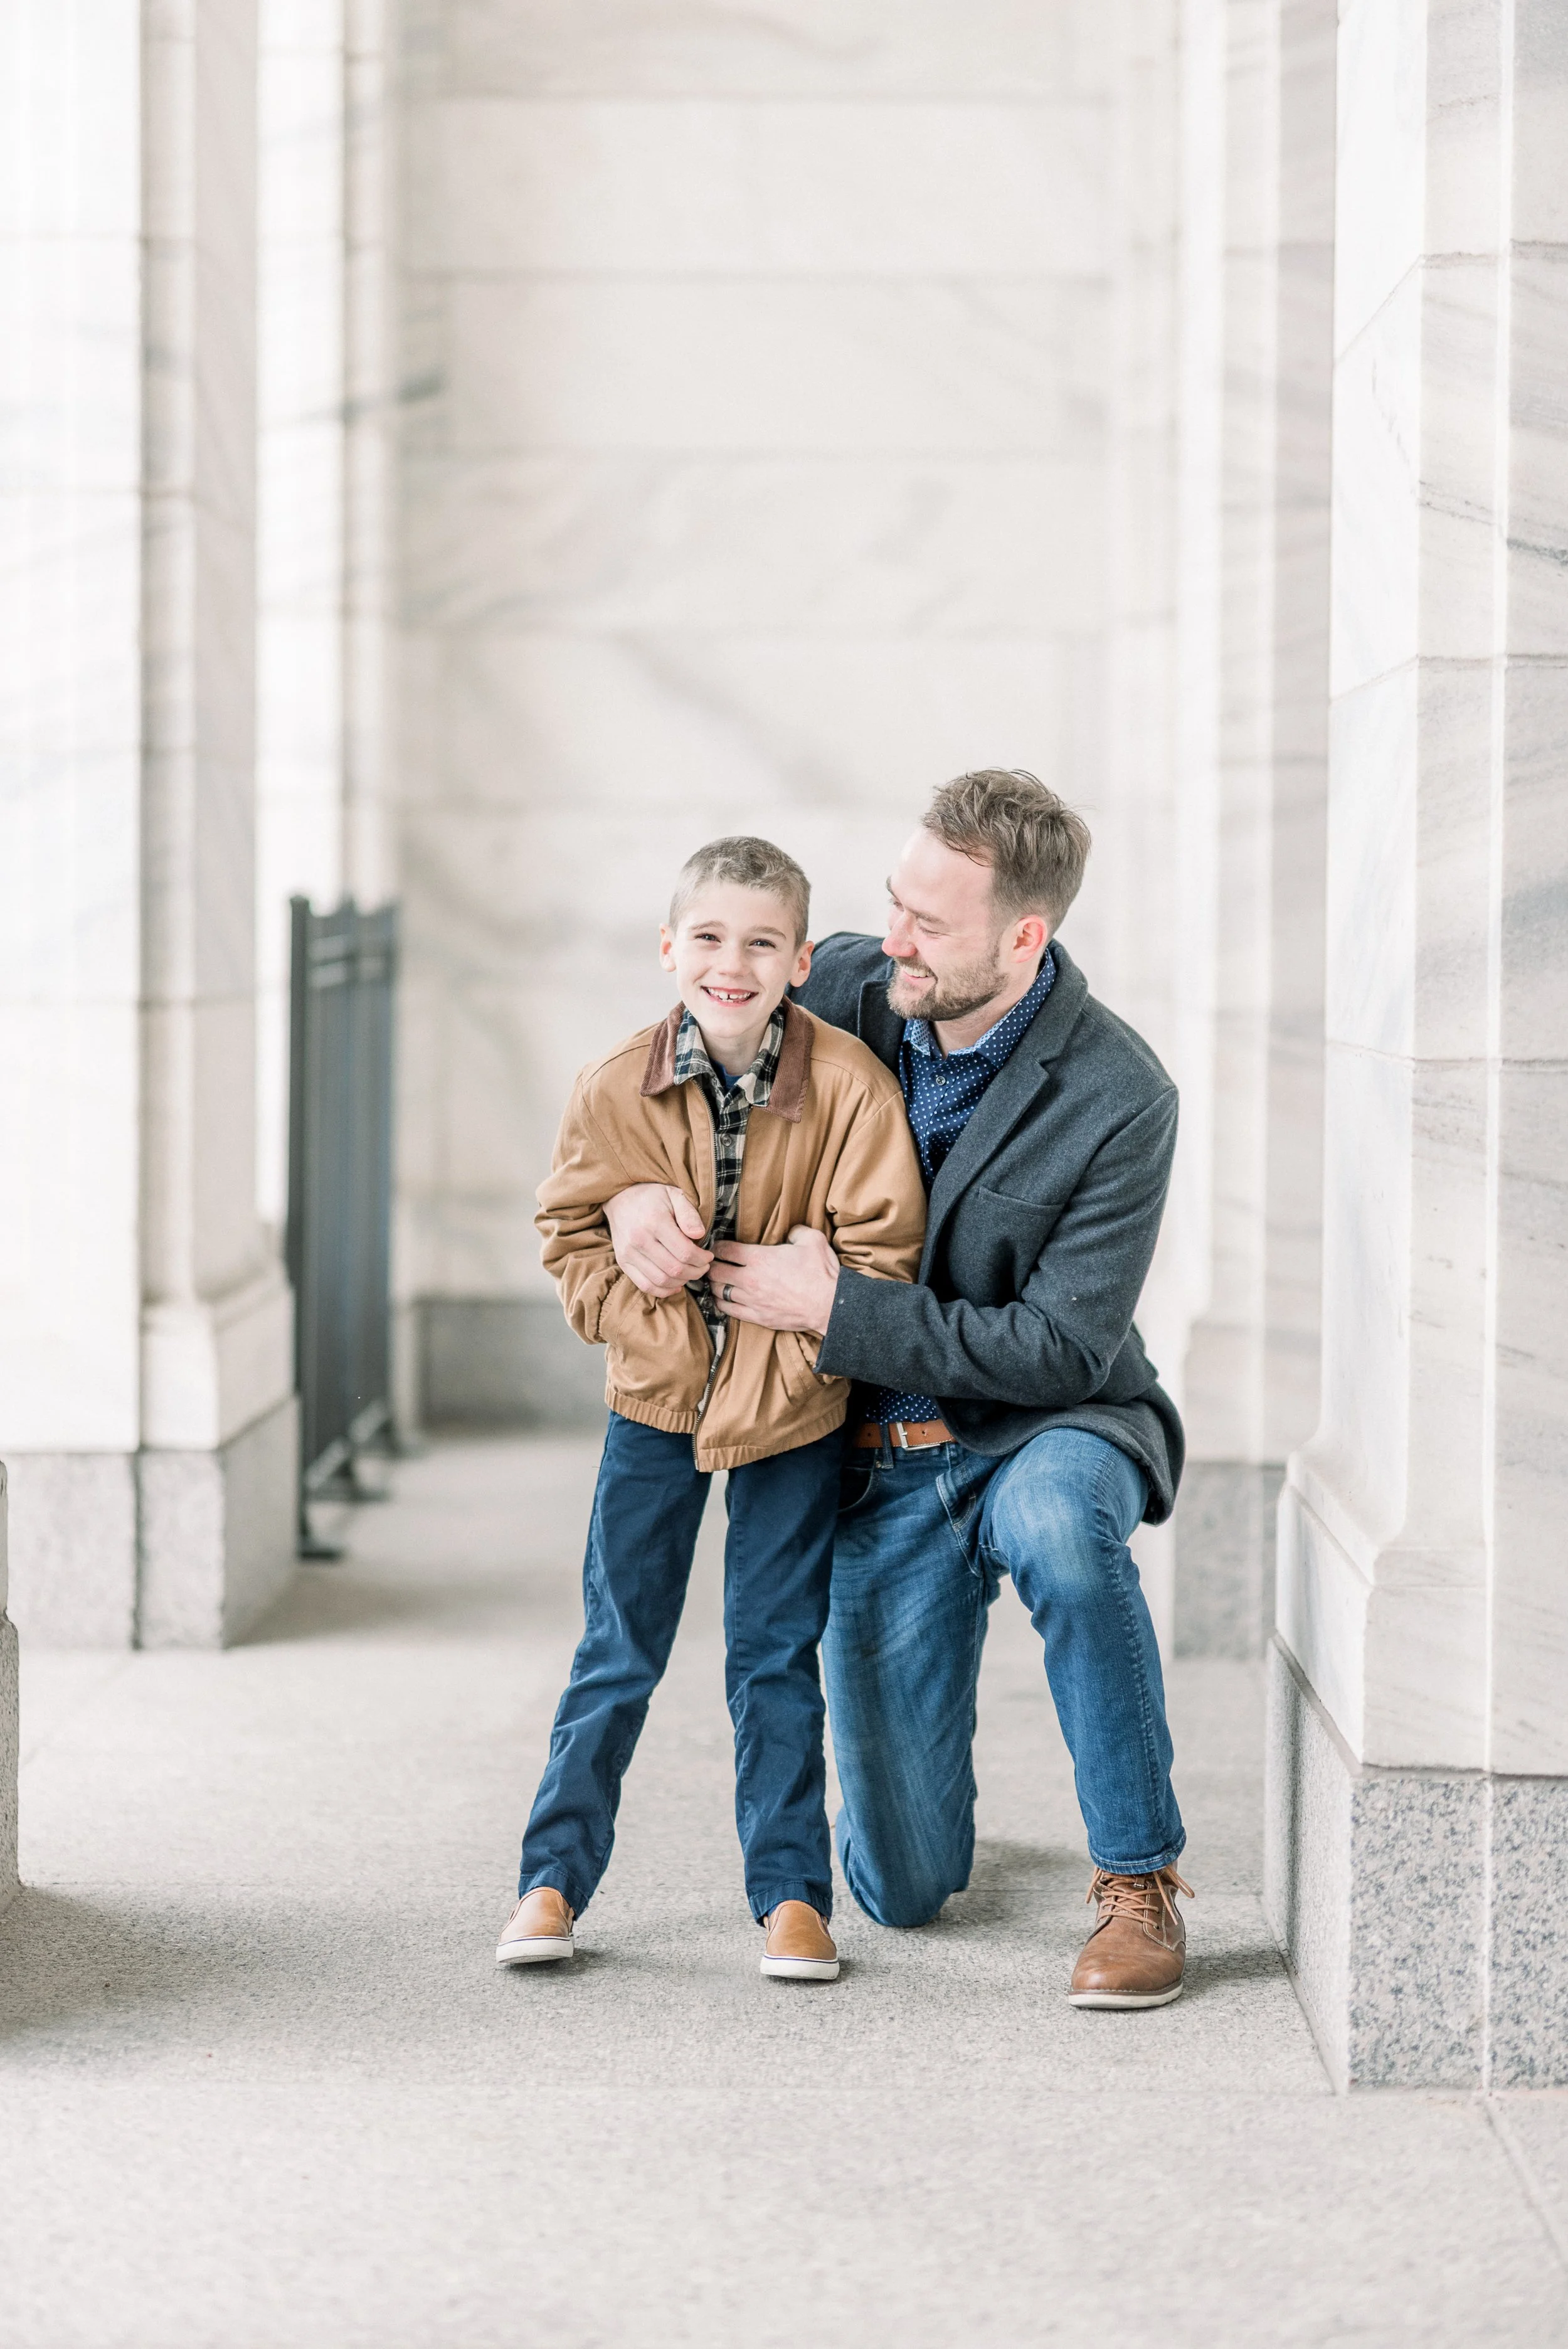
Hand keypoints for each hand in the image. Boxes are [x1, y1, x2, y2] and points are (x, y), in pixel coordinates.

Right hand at [604, 1183, 710, 1297]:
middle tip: (703, 1266)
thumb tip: (699, 1234)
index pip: (685, 1252)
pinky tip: (676, 1284)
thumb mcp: (675, 1195)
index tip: (708, 1256)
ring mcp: (628, 1253)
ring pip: (661, 1280)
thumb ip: (689, 1214)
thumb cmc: (653, 1196)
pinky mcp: (623, 1262)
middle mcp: (639, 1239)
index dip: (702, 1259)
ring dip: (682, 1281)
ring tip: (691, 1272)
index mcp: (655, 1222)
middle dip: (695, 1271)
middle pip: (675, 1269)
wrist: (620, 1198)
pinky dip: (663, 1290)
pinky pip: (645, 1286)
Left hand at [710, 1225, 839, 1337]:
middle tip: (712, 1263)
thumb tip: (791, 1231)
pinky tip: (723, 1299)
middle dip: (711, 1266)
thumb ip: (797, 1231)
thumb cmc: (821, 1273)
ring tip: (716, 1281)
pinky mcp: (758, 1317)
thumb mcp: (812, 1240)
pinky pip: (729, 1310)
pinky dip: (722, 1303)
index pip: (725, 1250)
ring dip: (715, 1285)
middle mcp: (750, 1280)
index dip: (717, 1246)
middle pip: (716, 1272)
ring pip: (719, 1292)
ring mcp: (752, 1300)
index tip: (717, 1246)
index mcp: (759, 1258)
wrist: (829, 1306)